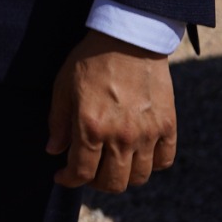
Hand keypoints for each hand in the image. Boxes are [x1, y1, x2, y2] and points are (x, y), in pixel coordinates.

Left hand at [46, 29, 177, 191]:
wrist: (128, 37)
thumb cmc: (90, 59)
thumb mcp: (63, 86)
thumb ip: (58, 122)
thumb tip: (54, 152)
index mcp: (91, 126)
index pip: (82, 172)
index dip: (69, 180)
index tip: (62, 176)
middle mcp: (121, 135)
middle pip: (113, 183)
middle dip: (95, 183)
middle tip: (88, 171)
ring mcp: (147, 133)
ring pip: (139, 177)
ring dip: (124, 177)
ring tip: (112, 164)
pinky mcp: (168, 126)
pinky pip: (164, 161)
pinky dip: (152, 164)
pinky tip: (139, 154)